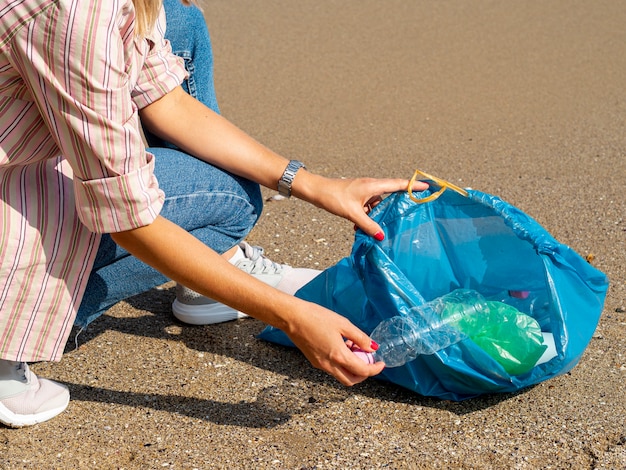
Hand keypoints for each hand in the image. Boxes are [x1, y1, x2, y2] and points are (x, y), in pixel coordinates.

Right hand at [283, 300, 384, 385]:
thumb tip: (372, 347)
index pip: (362, 371)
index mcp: (338, 356)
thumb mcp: (343, 324)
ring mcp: (320, 364)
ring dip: (351, 369)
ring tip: (354, 350)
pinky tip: (341, 347)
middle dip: (363, 375)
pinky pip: (331, 369)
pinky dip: (340, 364)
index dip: (375, 369)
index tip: (381, 363)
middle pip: (351, 380)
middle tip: (369, 362)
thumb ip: (360, 337)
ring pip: (341, 376)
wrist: (292, 318)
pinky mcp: (314, 361)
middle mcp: (329, 365)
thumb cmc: (316, 317)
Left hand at [294, 175, 428, 239]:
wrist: (317, 191)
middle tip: (414, 208)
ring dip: (379, 214)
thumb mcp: (353, 213)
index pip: (398, 185)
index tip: (428, 187)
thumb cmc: (334, 198)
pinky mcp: (358, 197)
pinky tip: (362, 227)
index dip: (413, 186)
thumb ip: (368, 225)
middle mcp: (371, 186)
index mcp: (373, 185)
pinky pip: (369, 207)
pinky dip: (368, 216)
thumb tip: (381, 236)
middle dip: (400, 202)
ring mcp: (364, 191)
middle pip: (392, 193)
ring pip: (379, 203)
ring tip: (382, 226)